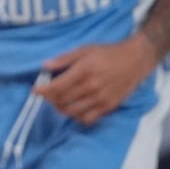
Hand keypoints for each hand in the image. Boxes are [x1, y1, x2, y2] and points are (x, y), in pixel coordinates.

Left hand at [34, 38, 156, 125]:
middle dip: (49, 99)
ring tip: (57, 102)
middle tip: (46, 94)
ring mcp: (101, 99)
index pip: (57, 87)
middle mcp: (91, 87)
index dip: (43, 91)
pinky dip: (77, 117)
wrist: (135, 61)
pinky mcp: (109, 107)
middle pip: (62, 100)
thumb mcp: (84, 49)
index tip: (34, 90)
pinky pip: (88, 119)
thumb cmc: (107, 53)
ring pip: (73, 112)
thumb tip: (44, 66)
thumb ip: (63, 59)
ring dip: (60, 109)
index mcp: (83, 71)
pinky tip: (73, 109)